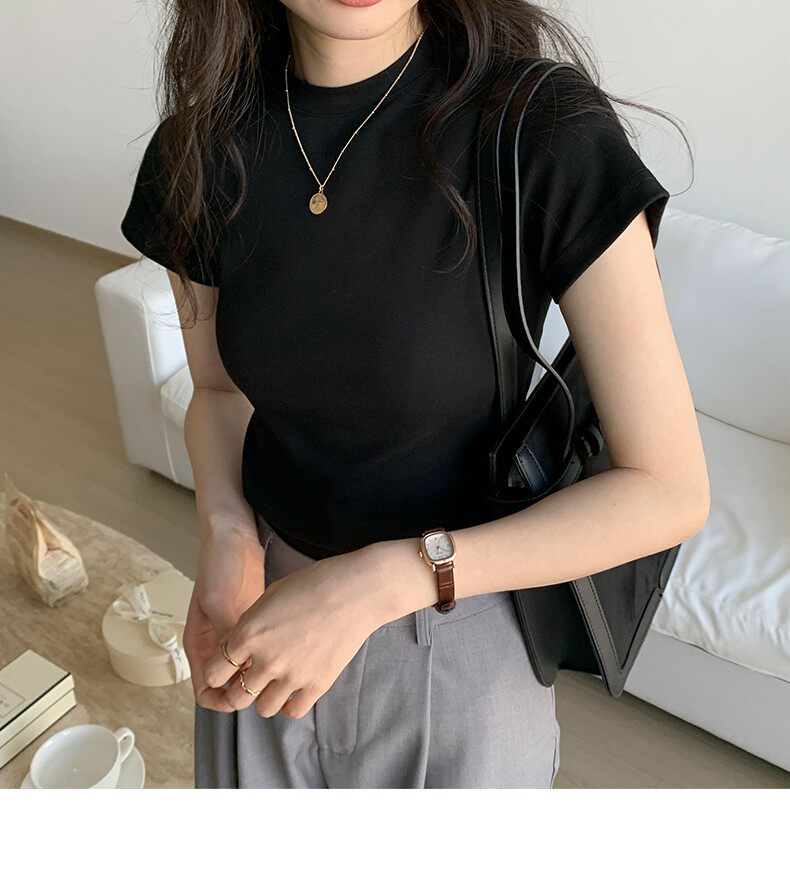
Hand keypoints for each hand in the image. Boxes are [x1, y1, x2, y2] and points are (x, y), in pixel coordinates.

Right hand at [184, 520, 264, 710]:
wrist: (234, 538)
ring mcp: (236, 636)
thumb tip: (239, 668)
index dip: (222, 701)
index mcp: (200, 644)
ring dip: (260, 676)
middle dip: (245, 693)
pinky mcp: (254, 626)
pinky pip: (260, 653)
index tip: (244, 697)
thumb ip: (226, 634)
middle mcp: (216, 645)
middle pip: (228, 686)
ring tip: (282, 673)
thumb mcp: (219, 600)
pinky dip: (270, 658)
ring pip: (246, 672)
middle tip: (269, 687)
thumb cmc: (220, 566)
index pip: (205, 690)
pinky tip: (288, 656)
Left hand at [202, 547, 391, 718]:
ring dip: (263, 698)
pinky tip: (293, 689)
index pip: (214, 673)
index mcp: (248, 635)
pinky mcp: (317, 685)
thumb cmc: (313, 584)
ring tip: (273, 683)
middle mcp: (265, 660)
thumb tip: (239, 646)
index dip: (217, 673)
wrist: (355, 591)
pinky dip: (289, 704)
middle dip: (236, 691)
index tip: (225, 670)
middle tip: (246, 682)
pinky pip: (293, 711)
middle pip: (235, 697)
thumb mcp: (269, 597)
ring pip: (262, 709)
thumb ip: (248, 625)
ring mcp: (292, 676)